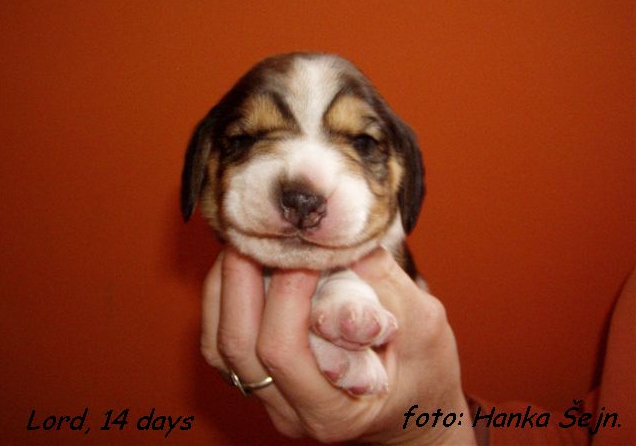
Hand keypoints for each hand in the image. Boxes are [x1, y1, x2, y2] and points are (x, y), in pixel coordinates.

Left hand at [200, 245, 475, 444]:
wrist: (414, 411)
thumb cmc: (425, 374)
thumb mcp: (422, 326)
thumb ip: (383, 284)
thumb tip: (340, 235)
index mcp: (333, 411)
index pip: (287, 352)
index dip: (287, 292)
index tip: (304, 248)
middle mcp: (290, 412)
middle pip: (239, 346)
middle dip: (244, 278)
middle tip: (262, 231)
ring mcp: (268, 399)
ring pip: (219, 345)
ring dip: (225, 285)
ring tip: (246, 239)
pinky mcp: (258, 381)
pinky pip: (220, 342)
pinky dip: (222, 298)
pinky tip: (240, 265)